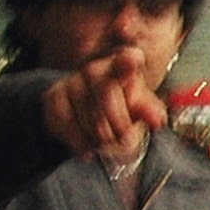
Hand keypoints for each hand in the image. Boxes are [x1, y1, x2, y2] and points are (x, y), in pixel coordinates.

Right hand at [41, 45, 167, 158]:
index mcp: (123, 67)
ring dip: (99, 135)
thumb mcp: (140, 110)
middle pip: (105, 93)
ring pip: (84, 111)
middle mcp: (95, 69)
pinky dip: (77, 140)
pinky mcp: (54, 96)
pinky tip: (87, 149)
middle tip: (124, 139)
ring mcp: (72, 82)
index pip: (126, 60)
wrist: (91, 117)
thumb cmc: (123, 110)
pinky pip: (63, 121)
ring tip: (108, 145)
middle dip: (117, 121)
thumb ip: (149, 112)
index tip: (132, 59)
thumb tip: (156, 120)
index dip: (127, 61)